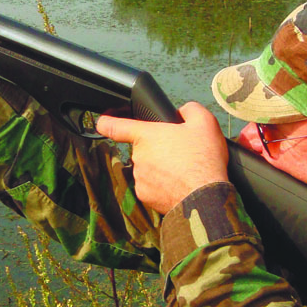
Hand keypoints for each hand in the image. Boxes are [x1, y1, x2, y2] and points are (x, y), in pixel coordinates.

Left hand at [96, 102, 229, 214]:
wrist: (205, 196)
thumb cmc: (204, 159)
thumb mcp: (204, 122)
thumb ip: (189, 110)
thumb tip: (183, 113)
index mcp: (147, 135)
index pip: (116, 126)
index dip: (107, 122)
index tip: (102, 122)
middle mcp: (138, 156)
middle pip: (144, 149)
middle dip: (159, 150)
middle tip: (181, 154)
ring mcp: (140, 178)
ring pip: (149, 169)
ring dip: (162, 169)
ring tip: (184, 171)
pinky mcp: (145, 196)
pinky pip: (152, 187)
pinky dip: (163, 186)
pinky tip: (179, 184)